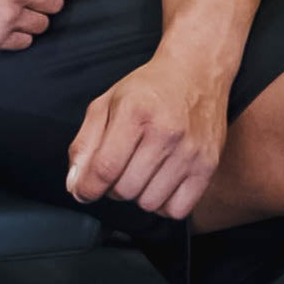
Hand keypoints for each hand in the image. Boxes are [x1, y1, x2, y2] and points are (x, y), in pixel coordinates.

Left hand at [65, 55, 227, 218]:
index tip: (83, 191)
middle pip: (125, 189)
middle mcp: (164, 132)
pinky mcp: (208, 165)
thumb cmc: (149, 88)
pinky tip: (160, 181)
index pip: (105, 168)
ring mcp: (189, 151)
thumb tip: (75, 183)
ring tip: (140, 171)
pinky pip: (177, 210)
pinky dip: (163, 204)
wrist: (195, 73)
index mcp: (134, 112)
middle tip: (118, 168)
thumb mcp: (107, 102)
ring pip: (149, 203)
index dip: (88, 187)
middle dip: (112, 186)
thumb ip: (85, 142)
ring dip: (137, 194)